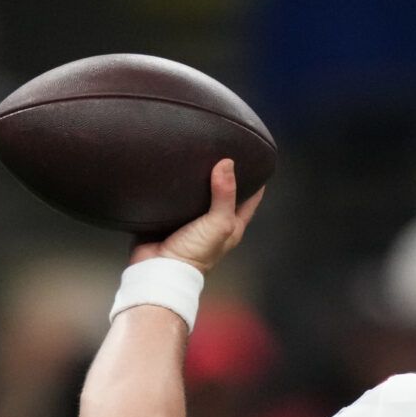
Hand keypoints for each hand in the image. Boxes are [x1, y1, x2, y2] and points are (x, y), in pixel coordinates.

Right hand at [129, 158, 264, 272]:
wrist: (159, 268)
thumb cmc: (195, 252)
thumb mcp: (218, 223)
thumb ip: (224, 195)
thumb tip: (228, 162)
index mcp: (232, 225)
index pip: (250, 199)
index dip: (256, 181)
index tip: (256, 159)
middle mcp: (214, 222)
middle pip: (225, 193)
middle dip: (226, 174)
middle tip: (224, 148)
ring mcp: (192, 220)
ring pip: (200, 193)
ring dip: (200, 177)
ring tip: (199, 152)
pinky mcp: (171, 217)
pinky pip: (177, 196)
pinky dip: (178, 184)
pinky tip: (175, 167)